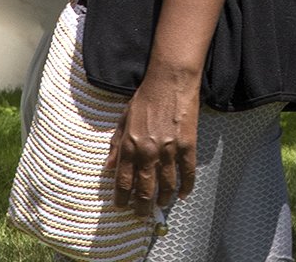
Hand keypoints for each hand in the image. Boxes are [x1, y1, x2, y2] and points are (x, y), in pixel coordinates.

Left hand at [108, 68, 198, 218]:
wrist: (170, 81)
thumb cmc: (145, 98)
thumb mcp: (124, 120)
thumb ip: (116, 145)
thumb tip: (108, 167)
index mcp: (129, 146)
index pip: (123, 181)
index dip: (122, 198)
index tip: (122, 207)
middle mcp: (148, 152)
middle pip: (145, 189)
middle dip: (142, 206)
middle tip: (142, 214)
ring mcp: (169, 150)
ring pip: (166, 185)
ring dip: (163, 199)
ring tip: (161, 205)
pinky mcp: (187, 145)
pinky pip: (187, 173)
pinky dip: (186, 187)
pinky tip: (183, 194)